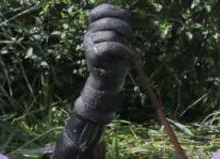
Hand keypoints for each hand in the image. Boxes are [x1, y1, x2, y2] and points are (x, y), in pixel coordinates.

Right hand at [75, 4, 133, 123]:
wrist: (107, 85)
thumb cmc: (115, 63)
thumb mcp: (118, 42)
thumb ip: (118, 28)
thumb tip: (126, 13)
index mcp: (93, 29)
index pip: (99, 11)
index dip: (114, 11)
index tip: (127, 17)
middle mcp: (88, 35)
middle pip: (108, 21)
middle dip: (124, 26)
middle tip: (131, 36)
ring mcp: (89, 45)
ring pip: (111, 34)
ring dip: (124, 41)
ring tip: (127, 50)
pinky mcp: (92, 55)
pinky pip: (110, 45)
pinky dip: (123, 50)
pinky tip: (127, 55)